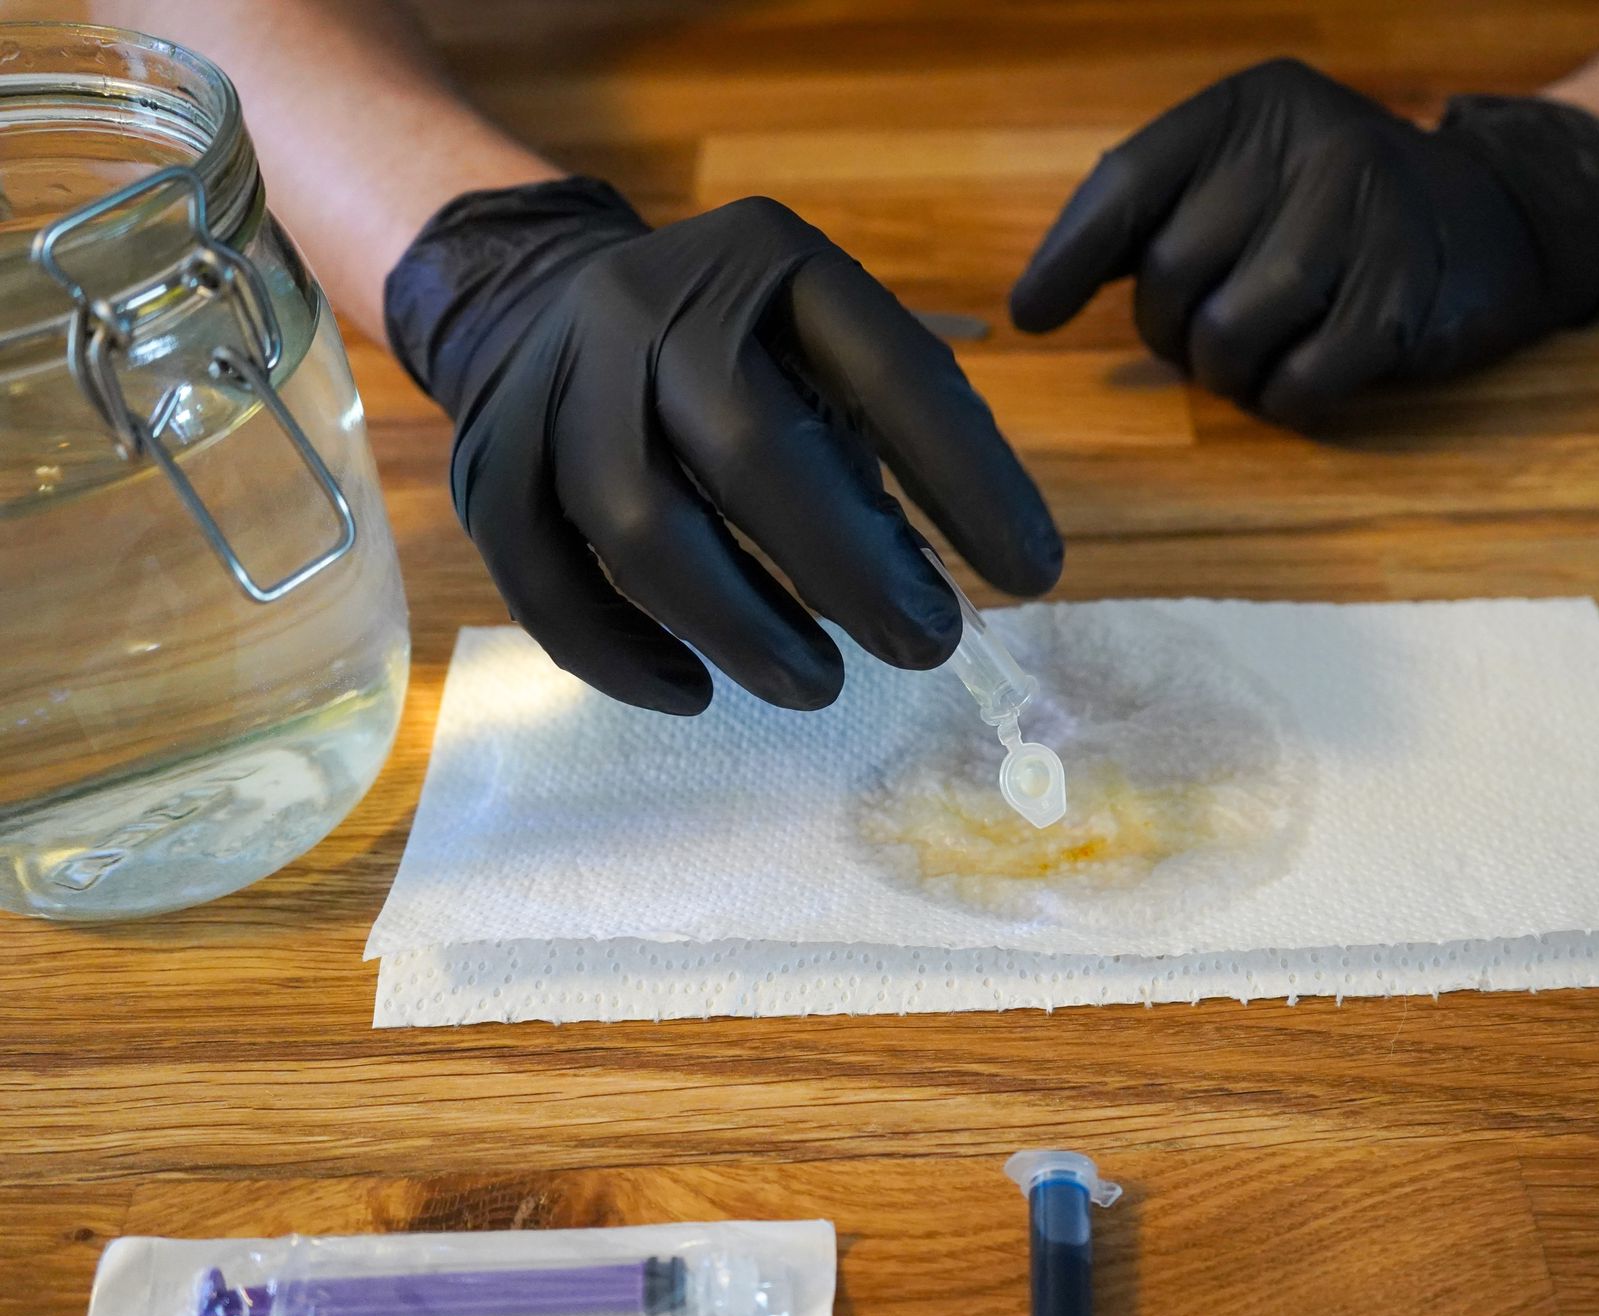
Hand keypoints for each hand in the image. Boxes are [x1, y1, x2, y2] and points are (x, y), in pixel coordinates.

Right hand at [387, 181, 1061, 713]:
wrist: (544, 297)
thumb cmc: (735, 353)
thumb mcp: (826, 349)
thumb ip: (891, 442)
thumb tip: (969, 581)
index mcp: (772, 260)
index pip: (889, 368)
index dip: (969, 479)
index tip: (1033, 576)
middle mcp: (651, 302)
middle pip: (746, 446)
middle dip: (848, 569)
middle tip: (924, 648)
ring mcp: (556, 377)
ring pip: (637, 524)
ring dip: (740, 627)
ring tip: (819, 685)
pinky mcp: (489, 458)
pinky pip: (541, 577)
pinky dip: (620, 654)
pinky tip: (693, 695)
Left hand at [1011, 59, 1598, 434]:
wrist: (1501, 221)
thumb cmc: (1340, 213)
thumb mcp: (1251, 178)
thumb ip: (1157, 217)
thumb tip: (1034, 301)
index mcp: (1251, 107)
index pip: (1127, 185)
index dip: (1069, 260)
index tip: (1032, 317)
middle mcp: (1308, 145)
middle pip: (1170, 277)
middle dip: (1171, 332)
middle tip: (1208, 338)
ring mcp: (1364, 218)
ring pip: (1227, 336)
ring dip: (1227, 374)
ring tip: (1258, 359)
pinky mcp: (1404, 299)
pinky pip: (1298, 384)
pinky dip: (1287, 401)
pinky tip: (1307, 379)